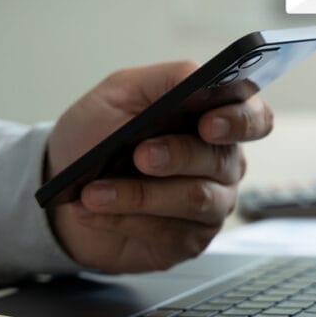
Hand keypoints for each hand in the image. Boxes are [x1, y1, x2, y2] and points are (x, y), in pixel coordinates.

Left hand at [46, 61, 272, 272]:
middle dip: (177, 155)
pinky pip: (168, 232)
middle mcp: (221, 164)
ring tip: (95, 192)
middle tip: (140, 155)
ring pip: (195, 199)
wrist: (61, 188)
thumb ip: (166, 80)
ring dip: (140, 194)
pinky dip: (125, 219)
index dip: (240, 121)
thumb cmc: (96, 135)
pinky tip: (94, 211)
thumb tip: (201, 75)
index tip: (208, 123)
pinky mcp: (188, 241)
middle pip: (221, 160)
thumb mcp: (120, 92)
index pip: (254, 118)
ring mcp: (210, 206)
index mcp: (214, 119)